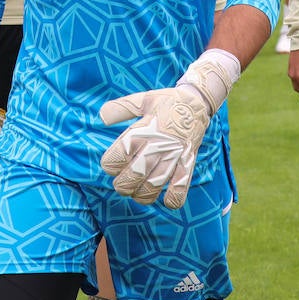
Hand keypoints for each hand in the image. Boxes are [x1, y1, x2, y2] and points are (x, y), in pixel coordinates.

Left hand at [99, 50, 238, 208]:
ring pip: (154, 185)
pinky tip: (164, 199)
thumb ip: (120, 109)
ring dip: (141, 195)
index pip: (119, 155)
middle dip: (122, 185)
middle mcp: (158, 144)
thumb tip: (101, 117)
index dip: (110, 164)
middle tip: (121, 184)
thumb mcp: (142, 100)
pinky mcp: (188, 162)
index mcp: (143, 130)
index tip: (110, 165)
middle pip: (134, 174)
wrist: (197, 102)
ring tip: (136, 193)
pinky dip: (172, 199)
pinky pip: (181, 187)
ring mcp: (174, 155)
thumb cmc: (166, 103)